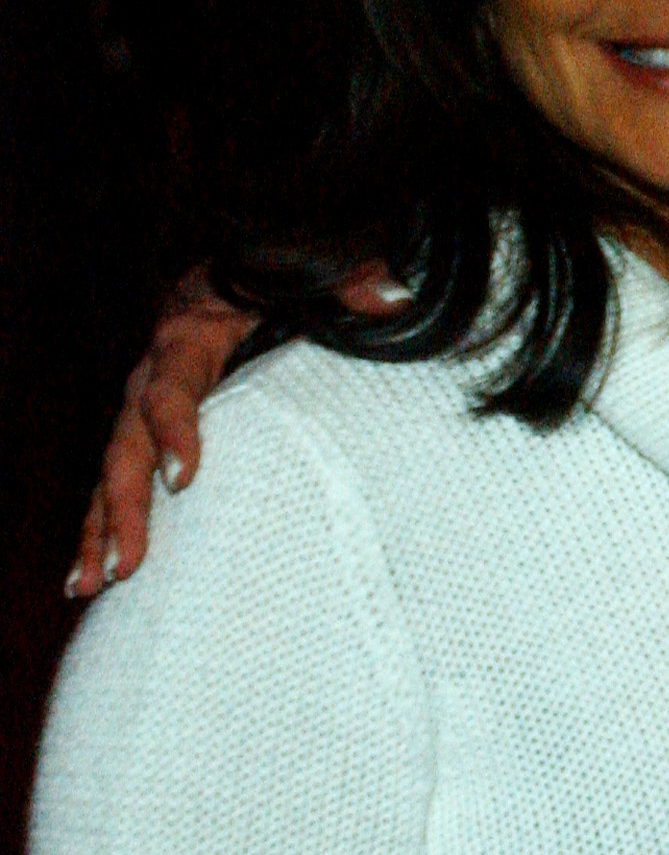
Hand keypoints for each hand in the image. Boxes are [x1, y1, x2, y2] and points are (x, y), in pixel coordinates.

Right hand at [68, 264, 402, 596]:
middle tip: (124, 566)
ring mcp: (145, 406)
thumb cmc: (276, 274)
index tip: (183, 478)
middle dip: (124, 507)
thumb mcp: (309, 272)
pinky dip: (106, 523)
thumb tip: (392, 299)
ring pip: (113, 471)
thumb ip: (347, 285)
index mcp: (187, 338)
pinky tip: (98, 573)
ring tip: (90, 586)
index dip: (174, 432)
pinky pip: (122, 478)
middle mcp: (153, 376)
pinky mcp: (151, 429)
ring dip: (101, 528)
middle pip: (126, 445)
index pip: (172, 389)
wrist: (236, 268)